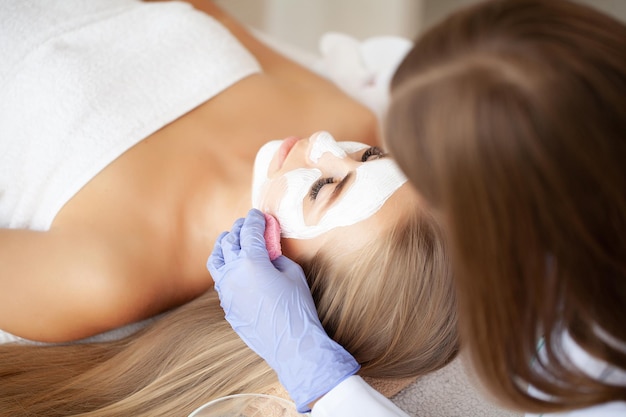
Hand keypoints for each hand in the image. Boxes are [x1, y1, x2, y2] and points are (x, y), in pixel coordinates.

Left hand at [207, 209, 359, 411]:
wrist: (291, 344)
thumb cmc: (298, 307)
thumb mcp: (293, 273)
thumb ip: (276, 257)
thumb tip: (267, 251)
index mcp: (251, 261)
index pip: (250, 231)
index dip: (255, 219)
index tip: (259, 213)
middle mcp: (233, 273)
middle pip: (230, 241)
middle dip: (239, 228)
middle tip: (247, 223)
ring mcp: (226, 292)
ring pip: (216, 260)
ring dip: (224, 245)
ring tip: (230, 240)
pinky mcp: (227, 307)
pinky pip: (221, 281)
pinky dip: (226, 268)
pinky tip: (235, 268)